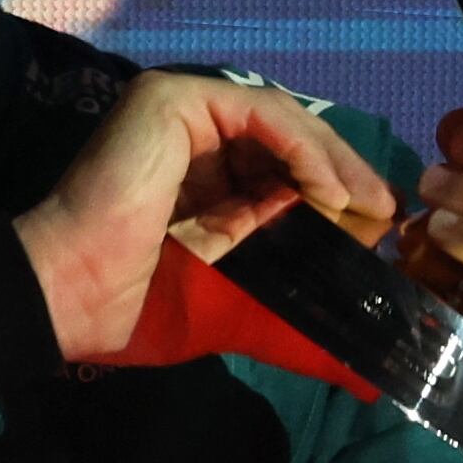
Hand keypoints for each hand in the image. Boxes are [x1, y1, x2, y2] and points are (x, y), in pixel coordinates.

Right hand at [16, 72, 396, 360]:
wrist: (77, 295)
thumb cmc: (143, 305)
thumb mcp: (239, 300)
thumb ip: (292, 310)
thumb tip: (365, 362)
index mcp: (201, 174)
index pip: (283, 168)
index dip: (334, 192)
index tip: (377, 228)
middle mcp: (192, 134)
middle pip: (289, 139)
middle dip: (344, 174)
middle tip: (384, 215)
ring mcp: (181, 110)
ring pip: (283, 121)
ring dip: (333, 161)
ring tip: (366, 206)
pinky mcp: (175, 99)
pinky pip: (261, 113)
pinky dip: (304, 148)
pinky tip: (328, 190)